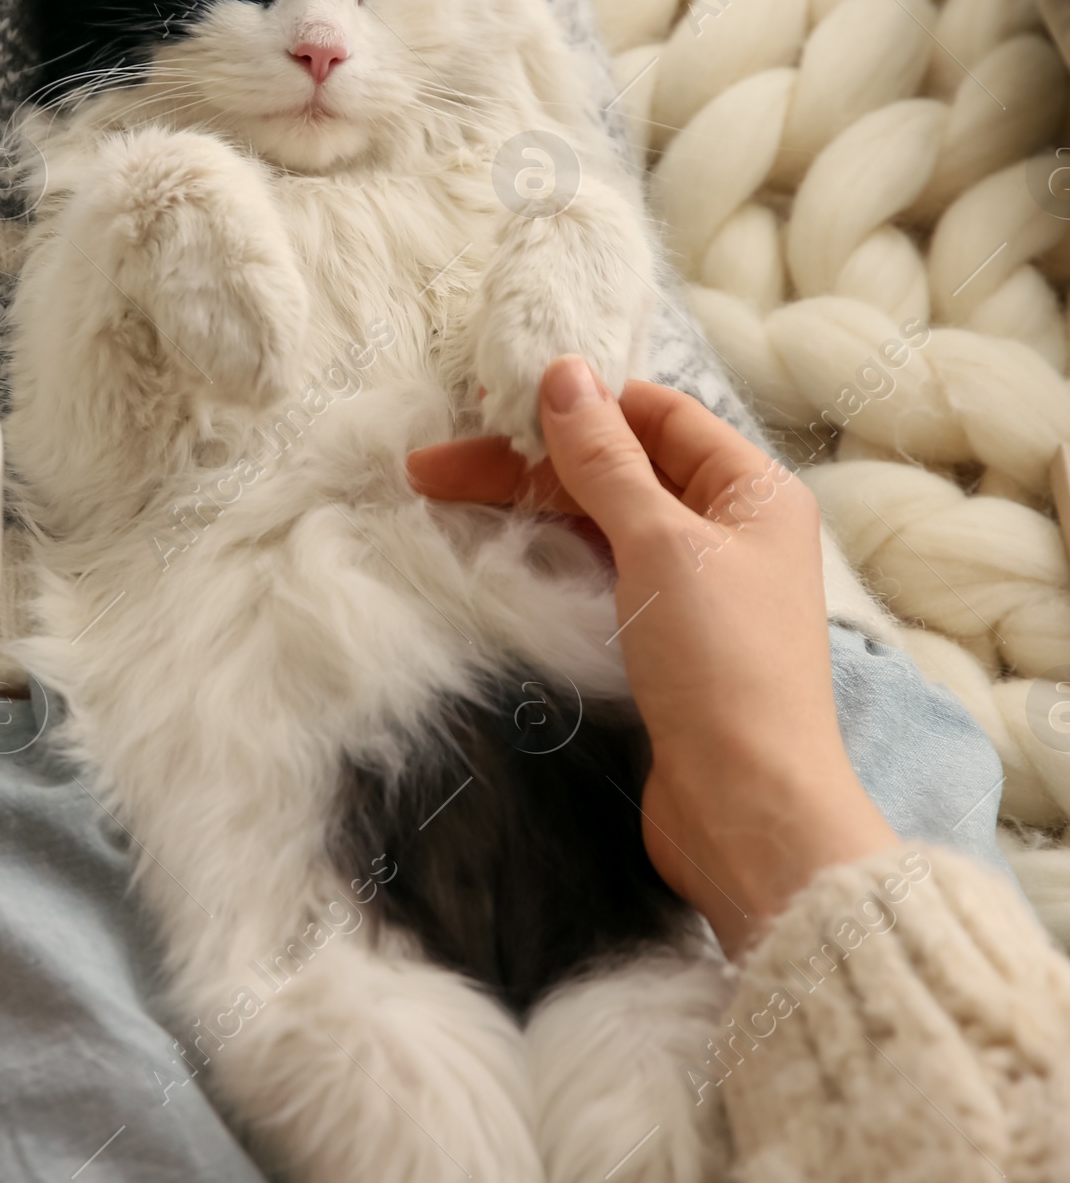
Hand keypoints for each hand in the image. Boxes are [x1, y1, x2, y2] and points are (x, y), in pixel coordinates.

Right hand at [407, 360, 896, 954]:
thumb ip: (605, 459)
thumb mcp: (660, 542)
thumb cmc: (720, 665)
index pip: (656, 415)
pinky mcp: (662, 643)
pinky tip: (490, 550)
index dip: (577, 404)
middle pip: (618, 470)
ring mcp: (694, 590)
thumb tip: (562, 372)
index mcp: (752, 491)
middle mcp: (729, 530)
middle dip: (529, 462)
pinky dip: (546, 556)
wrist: (746, 810)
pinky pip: (598, 575)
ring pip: (600, 524)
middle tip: (430, 465)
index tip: (489, 403)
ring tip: (437, 499)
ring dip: (526, 508)